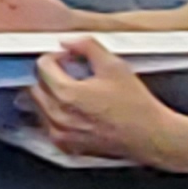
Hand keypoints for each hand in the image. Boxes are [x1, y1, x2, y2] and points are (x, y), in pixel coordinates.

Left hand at [29, 41, 187, 167]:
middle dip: (50, 76)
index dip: (55, 57)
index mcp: (66, 94)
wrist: (151, 136)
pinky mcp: (67, 146)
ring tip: (77, 92)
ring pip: (40, 107)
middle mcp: (58, 116)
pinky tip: (77, 111)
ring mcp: (61, 134)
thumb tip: (67, 42)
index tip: (68, 58)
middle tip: (70, 73)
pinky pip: (49, 125)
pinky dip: (56, 116)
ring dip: (51, 96)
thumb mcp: (114, 66)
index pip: (42, 67)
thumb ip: (87, 47)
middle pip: (36, 86)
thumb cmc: (136, 105)